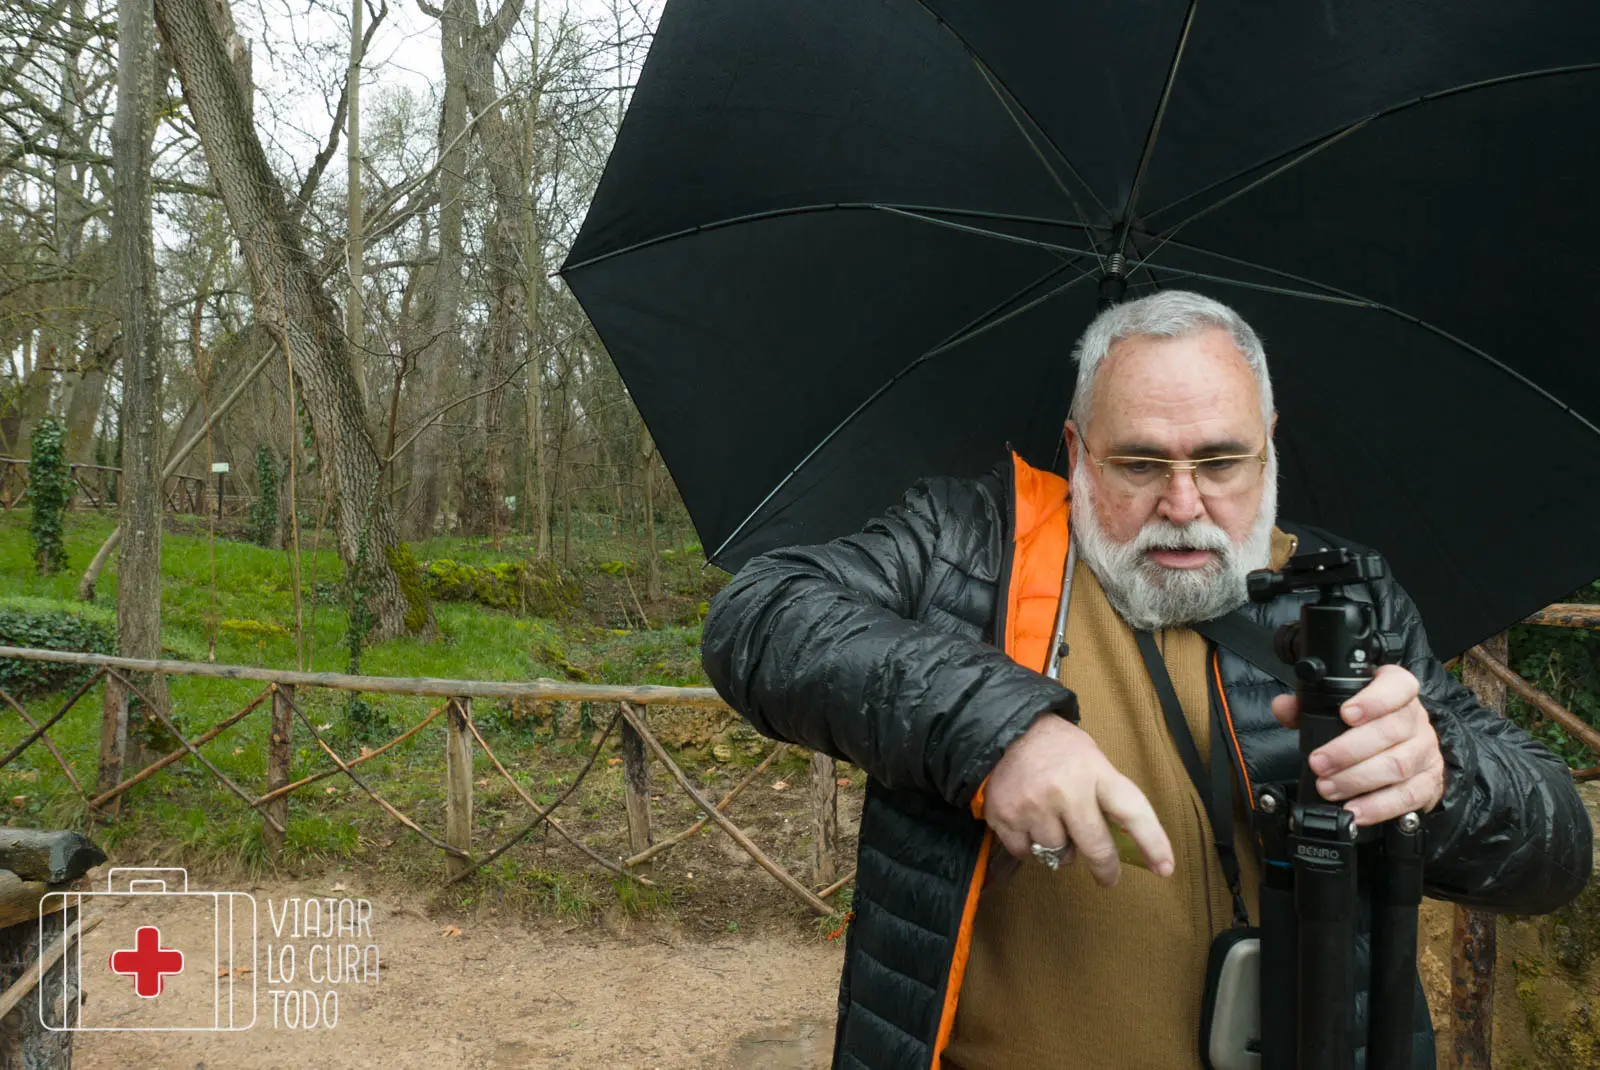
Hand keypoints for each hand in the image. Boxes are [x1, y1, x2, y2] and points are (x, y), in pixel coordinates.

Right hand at [982, 716, 1174, 885]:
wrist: (1005, 729)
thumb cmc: (1057, 747)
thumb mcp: (1091, 758)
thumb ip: (1105, 795)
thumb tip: (1122, 842)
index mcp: (1094, 771)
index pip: (1132, 811)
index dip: (1152, 842)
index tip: (1165, 867)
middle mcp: (1065, 790)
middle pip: (1096, 847)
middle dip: (1105, 867)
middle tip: (1108, 877)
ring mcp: (1033, 806)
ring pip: (1058, 853)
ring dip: (1060, 847)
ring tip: (1051, 822)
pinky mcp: (1006, 817)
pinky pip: (1027, 853)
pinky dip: (1029, 845)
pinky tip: (1027, 821)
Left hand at [1270, 664, 1445, 825]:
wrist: (1405, 751)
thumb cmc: (1367, 725)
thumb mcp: (1337, 707)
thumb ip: (1307, 706)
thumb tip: (1283, 707)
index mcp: (1397, 691)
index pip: (1397, 686)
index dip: (1374, 700)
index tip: (1346, 713)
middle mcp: (1416, 719)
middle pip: (1391, 731)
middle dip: (1348, 750)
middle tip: (1318, 763)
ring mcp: (1426, 751)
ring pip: (1398, 764)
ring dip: (1357, 780)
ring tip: (1328, 788)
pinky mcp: (1429, 781)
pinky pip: (1408, 796)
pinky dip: (1379, 806)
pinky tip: (1355, 811)